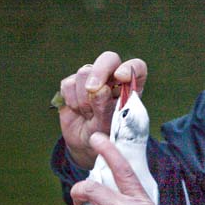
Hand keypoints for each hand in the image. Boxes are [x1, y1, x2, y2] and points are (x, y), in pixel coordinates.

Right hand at [58, 51, 147, 168]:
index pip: (137, 67)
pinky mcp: (73, 84)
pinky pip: (68, 83)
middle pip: (108, 59)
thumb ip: (107, 108)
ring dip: (83, 97)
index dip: (129, 68)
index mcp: (131, 86)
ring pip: (84, 72)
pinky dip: (71, 99)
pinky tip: (77, 111)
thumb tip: (99, 89)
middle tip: (92, 89)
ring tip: (88, 114)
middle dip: (99, 72)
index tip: (121, 77)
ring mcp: (92, 79)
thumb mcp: (110, 127)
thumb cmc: (106, 136)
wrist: (87, 145)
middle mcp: (112, 78)